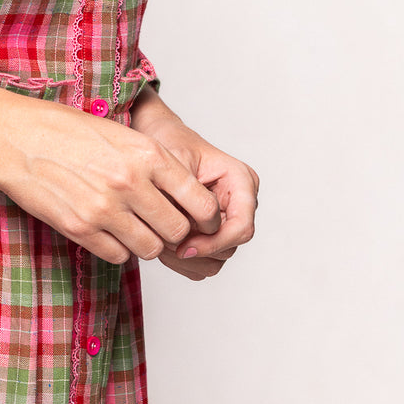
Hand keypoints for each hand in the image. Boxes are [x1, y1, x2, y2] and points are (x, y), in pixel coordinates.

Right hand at [0, 91, 222, 265]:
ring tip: (134, 227)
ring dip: (147, 242)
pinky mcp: (80, 229)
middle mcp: (130, 183)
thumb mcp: (120, 133)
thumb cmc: (65, 130)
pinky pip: (119, 256)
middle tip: (163, 224)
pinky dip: (120, 249)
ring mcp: (104, 209)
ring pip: (151, 249)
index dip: (206, 216)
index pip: (200, 201)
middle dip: (175, 232)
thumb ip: (154, 162)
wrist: (13, 137)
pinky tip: (109, 231)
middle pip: (178, 231)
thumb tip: (185, 195)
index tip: (200, 219)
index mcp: (147, 154)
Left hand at [128, 87, 258, 278]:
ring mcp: (228, 221)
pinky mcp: (214, 234)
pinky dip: (184, 262)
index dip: (214, 243)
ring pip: (217, 260)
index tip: (183, 246)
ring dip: (188, 259)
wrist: (161, 139)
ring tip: (161, 242)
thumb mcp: (174, 161)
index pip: (242, 228)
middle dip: (196, 250)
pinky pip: (204, 263)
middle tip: (164, 242)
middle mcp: (240, 204)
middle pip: (229, 247)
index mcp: (242, 181)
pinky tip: (164, 247)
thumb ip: (181, 197)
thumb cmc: (171, 143)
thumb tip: (181, 236)